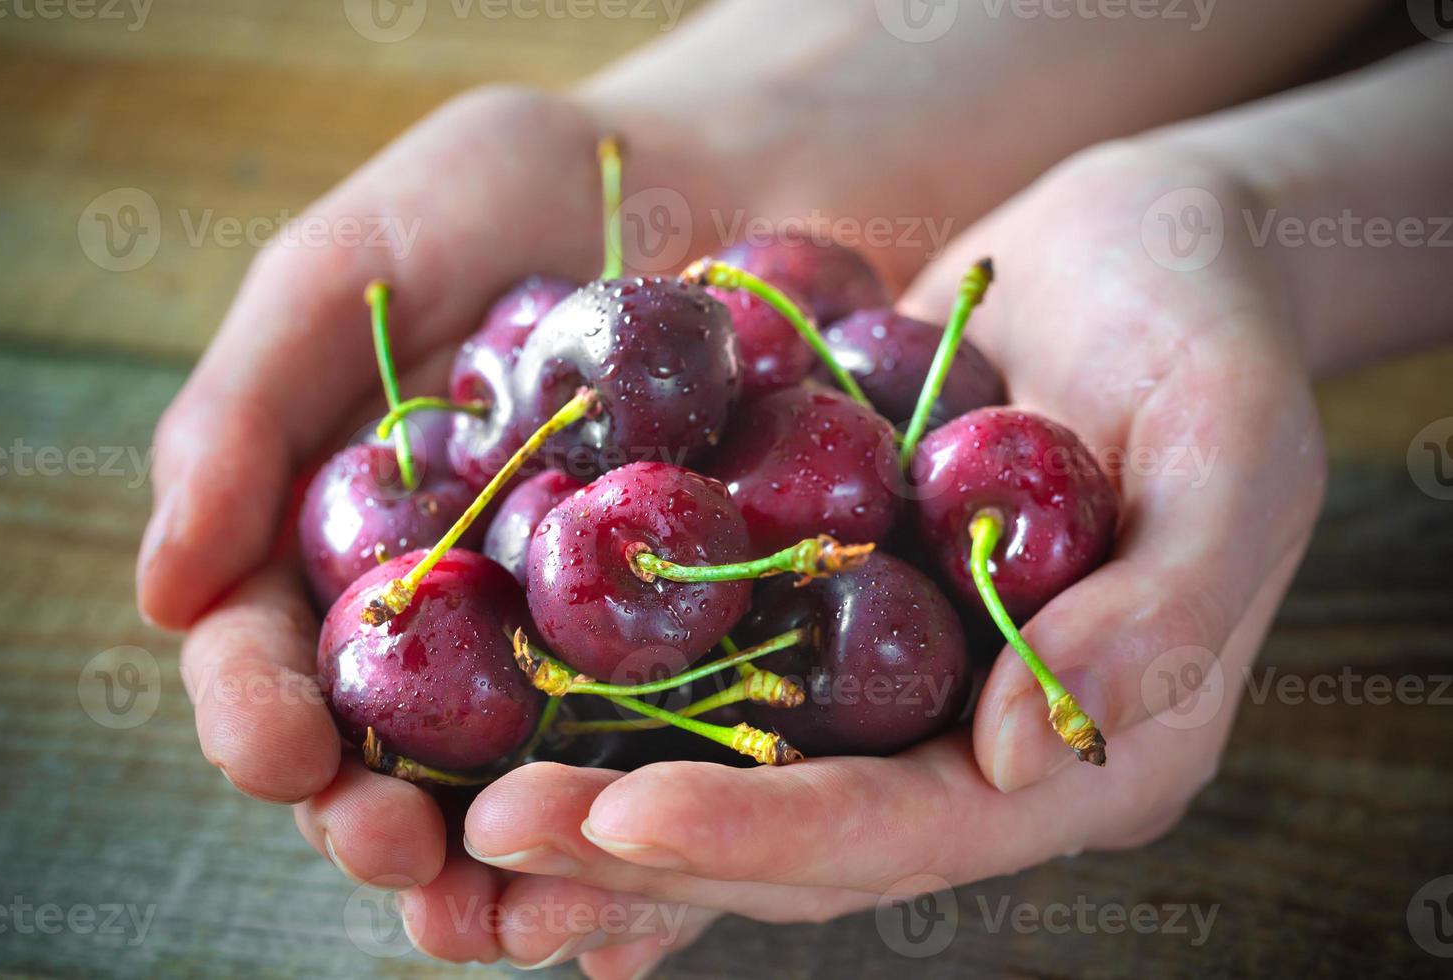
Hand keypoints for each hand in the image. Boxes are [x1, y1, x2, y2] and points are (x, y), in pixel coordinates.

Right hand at [137, 85, 731, 965]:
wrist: (700, 173)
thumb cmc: (503, 193)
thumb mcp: (353, 265)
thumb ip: (246, 411)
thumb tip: (162, 592)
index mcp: (339, 539)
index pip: (271, 652)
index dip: (259, 714)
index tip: (278, 757)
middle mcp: (445, 611)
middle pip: (388, 751)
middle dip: (379, 824)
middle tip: (406, 868)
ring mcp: (568, 634)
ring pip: (520, 780)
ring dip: (509, 863)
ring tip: (516, 922)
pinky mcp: (691, 635)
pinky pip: (662, 743)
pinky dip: (648, 821)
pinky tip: (645, 888)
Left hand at [461, 141, 1327, 974]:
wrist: (1135, 254)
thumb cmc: (1211, 332)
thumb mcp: (1234, 446)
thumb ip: (1157, 612)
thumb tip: (1015, 758)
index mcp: (1086, 749)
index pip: (910, 827)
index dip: (764, 829)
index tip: (618, 814)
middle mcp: (975, 748)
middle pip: (796, 837)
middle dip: (642, 844)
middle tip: (489, 836)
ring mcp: (895, 688)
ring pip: (734, 777)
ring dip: (600, 809)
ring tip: (464, 820)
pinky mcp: (828, 614)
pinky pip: (712, 676)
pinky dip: (613, 714)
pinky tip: (505, 737)